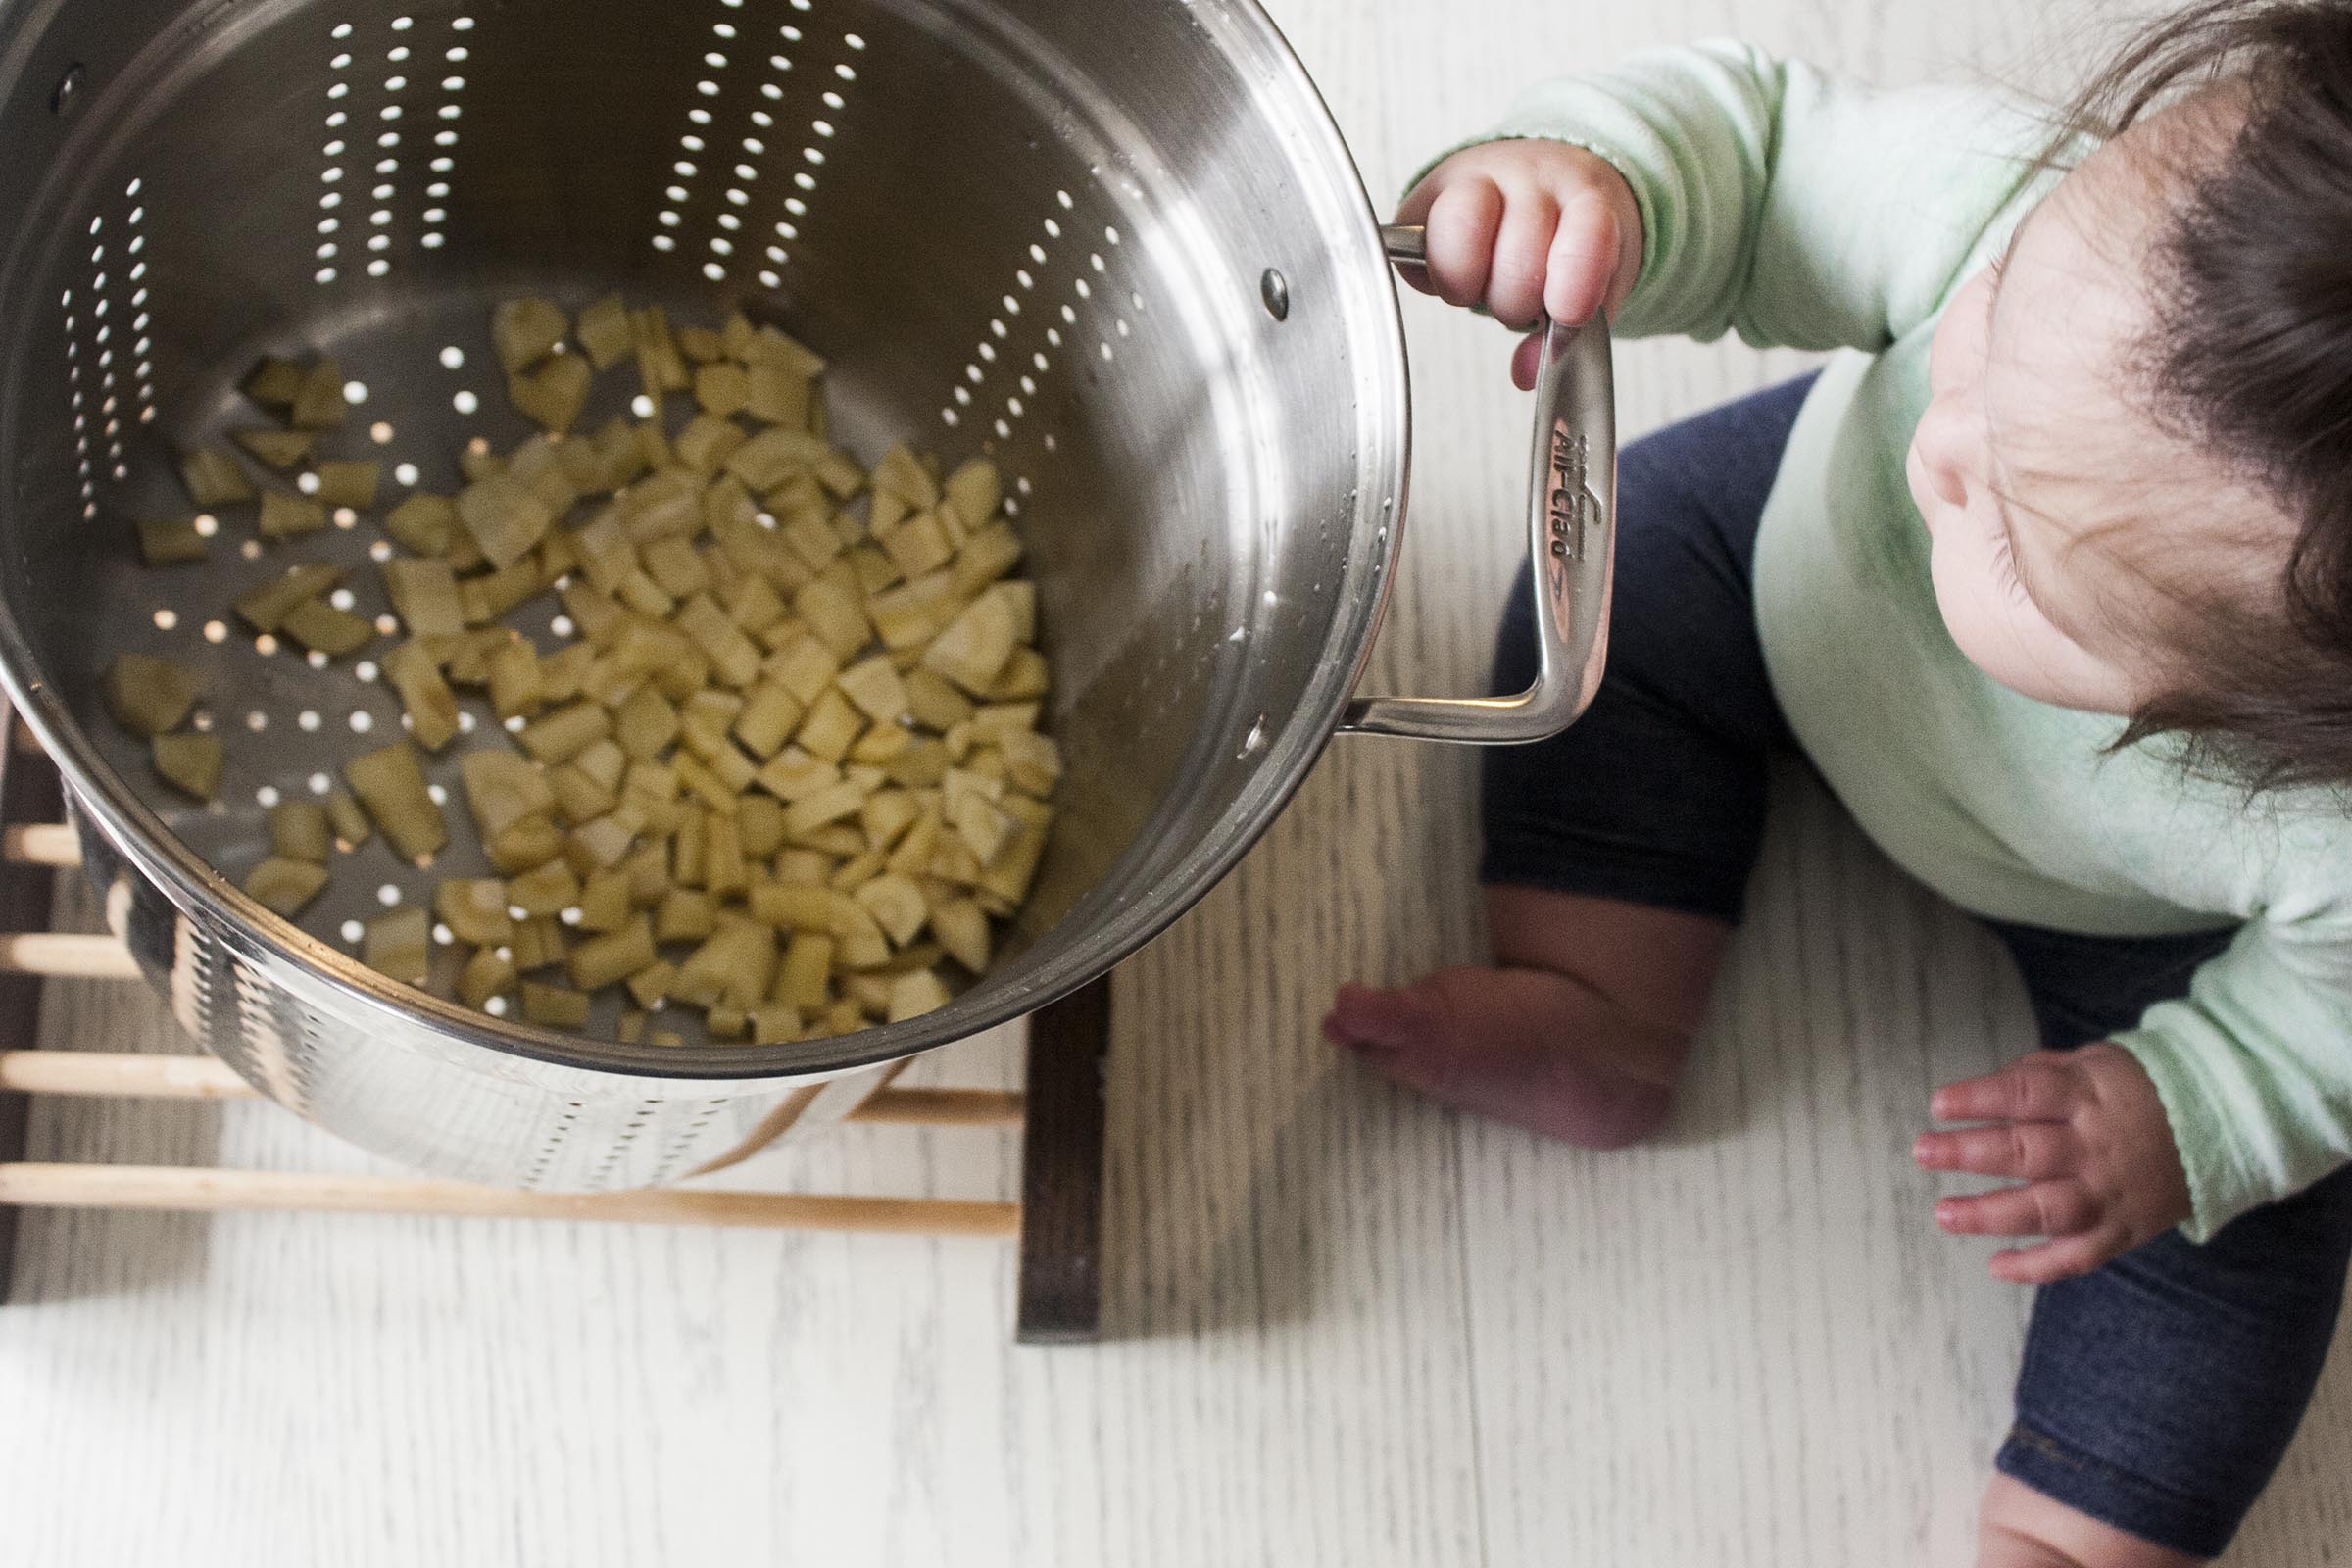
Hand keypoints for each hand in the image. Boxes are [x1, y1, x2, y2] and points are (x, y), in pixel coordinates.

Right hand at [1394, 141, 1644, 389]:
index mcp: (1587, 197)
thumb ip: (1572, 333)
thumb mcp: (1595, 283)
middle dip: (1517, 300)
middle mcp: (1531, 179)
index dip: (1574, 284)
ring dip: (1467, 285)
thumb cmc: (1573, 238)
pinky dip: (1426, 277)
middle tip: (1523, 300)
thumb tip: (1525, 372)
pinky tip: (1449, 277)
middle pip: (1517, 257)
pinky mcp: (1426, 195)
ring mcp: (1475, 179)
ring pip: (1458, 234)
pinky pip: (1410, 245)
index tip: (1565, 314)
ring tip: (1482, 286)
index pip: (1584, 237)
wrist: (1549, 181)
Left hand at [1914, 1044, 2191, 1284]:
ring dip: (1990, 1216)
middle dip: (1968, 1154)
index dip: (1980, 1098)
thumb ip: (2041, 1073)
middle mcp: (2095, 1147)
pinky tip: (1997, 1266)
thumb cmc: (2141, 1090)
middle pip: (2026, 1152)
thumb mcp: (2095, 1063)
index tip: (1939, 1104)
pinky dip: (2038, 1267)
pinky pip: (2079, 1255)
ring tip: (1944, 1214)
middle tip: (1922, 1151)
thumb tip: (1987, 1087)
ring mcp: (2109, 1192)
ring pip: (2046, 1209)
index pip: (2026, 1093)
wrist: (2224, 1125)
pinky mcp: (2123, 1230)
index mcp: (2086, 1096)